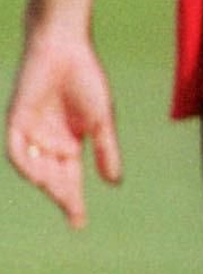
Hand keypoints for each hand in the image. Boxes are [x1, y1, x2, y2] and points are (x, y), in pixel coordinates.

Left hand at [5, 25, 122, 227]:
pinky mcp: (17, 121)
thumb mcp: (101, 120)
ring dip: (46, 182)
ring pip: (35, 168)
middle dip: (61, 195)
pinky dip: (27, 164)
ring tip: (58, 193)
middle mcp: (48, 143)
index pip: (69, 179)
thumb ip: (106, 150)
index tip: (79, 224)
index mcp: (69, 143)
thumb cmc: (86, 79)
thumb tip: (114, 183)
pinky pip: (18, 150)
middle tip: (72, 210)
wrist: (65, 49)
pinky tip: (39, 174)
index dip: (72, 202)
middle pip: (53, 178)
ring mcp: (31, 133)